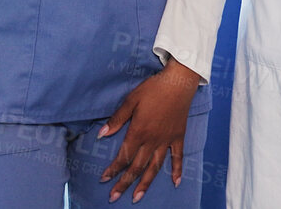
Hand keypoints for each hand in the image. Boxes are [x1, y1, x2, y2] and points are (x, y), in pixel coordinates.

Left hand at [98, 60, 200, 201]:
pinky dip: (177, 170)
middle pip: (137, 167)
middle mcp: (152, 140)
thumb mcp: (131, 100)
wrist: (178, 83)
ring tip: (137, 197)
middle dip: (124, 183)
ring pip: (154, 167)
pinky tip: (175, 183)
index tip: (104, 179)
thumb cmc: (153, 89)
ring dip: (145, 184)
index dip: (113, 169)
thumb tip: (101, 135)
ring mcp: (166, 140)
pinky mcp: (178, 137)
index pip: (123, 156)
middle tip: (113, 198)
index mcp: (139, 132)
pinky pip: (178, 157)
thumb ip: (117, 119)